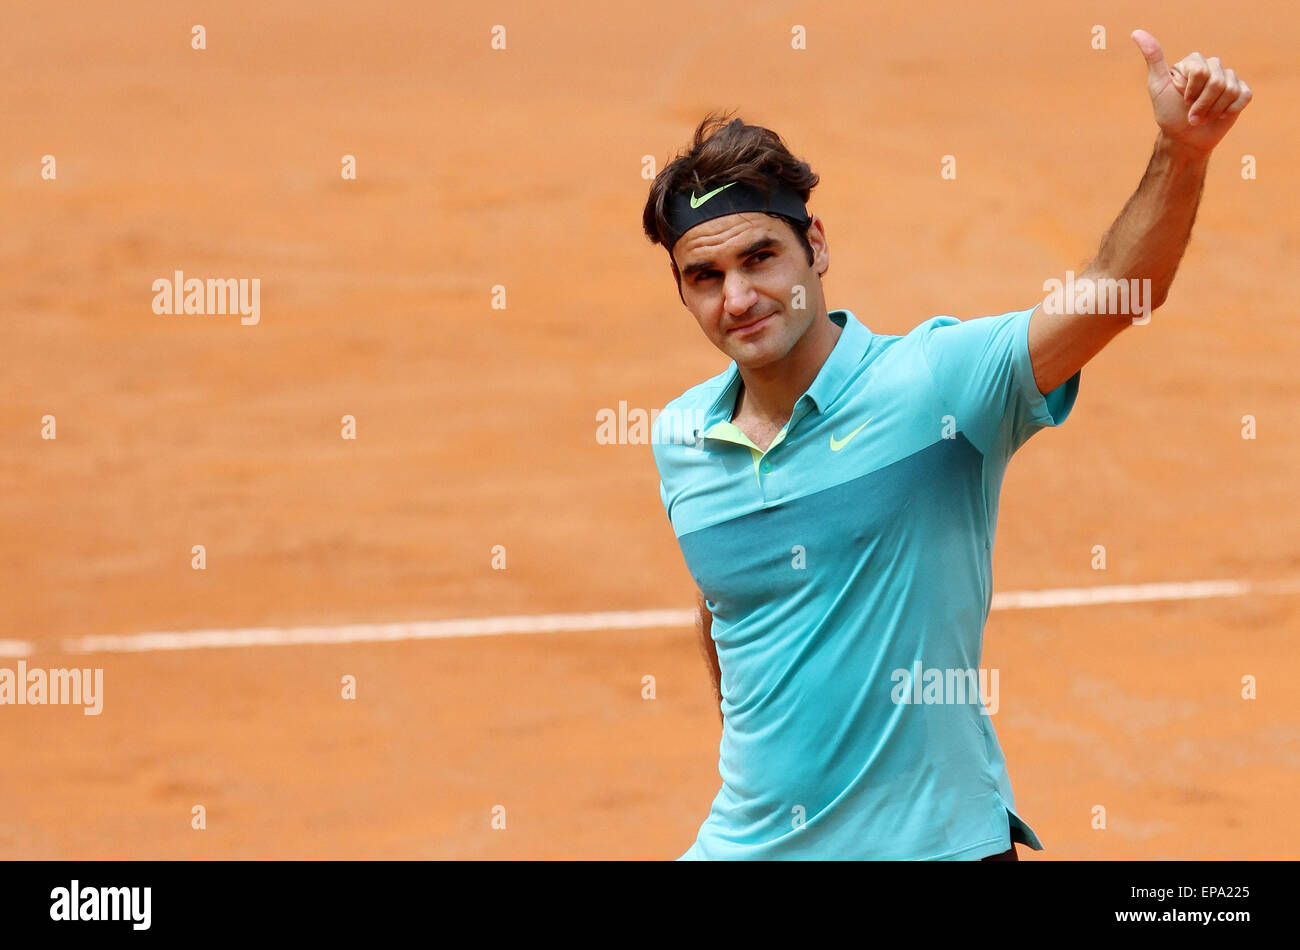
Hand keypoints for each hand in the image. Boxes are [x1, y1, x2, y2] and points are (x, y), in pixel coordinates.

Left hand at [1132, 29, 1252, 154]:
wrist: (1184, 139)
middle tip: (1191, 115)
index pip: (1201, 71)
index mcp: (1193, 62)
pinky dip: (1230, 110)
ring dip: (1213, 111)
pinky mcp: (1241, 92)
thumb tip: (1136, 32)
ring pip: (1230, 89)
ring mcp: (1228, 78)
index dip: (1191, 91)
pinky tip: (1220, 116)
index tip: (1182, 101)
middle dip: (1202, 104)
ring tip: (1202, 118)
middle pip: (1217, 81)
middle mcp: (1212, 66)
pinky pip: (1244, 95)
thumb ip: (1153, 58)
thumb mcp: (1158, 86)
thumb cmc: (1168, 113)